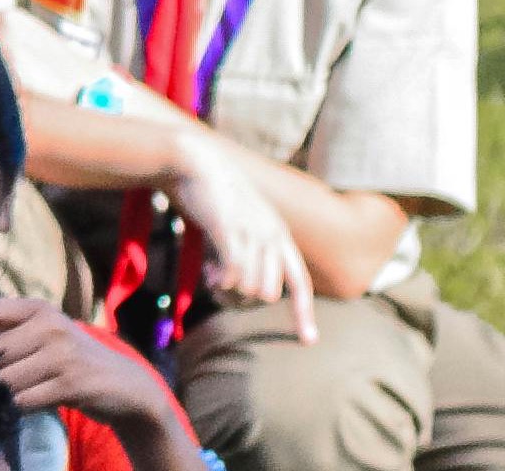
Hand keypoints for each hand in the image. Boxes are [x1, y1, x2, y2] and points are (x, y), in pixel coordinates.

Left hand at [0, 296, 203, 460]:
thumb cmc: (72, 359)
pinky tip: (11, 410)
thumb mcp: (45, 334)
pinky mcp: (71, 384)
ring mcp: (61, 354)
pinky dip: (12, 408)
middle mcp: (50, 325)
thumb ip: (10, 332)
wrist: (125, 385)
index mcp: (38, 308)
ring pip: (5, 378)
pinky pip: (24, 400)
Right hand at [166, 138, 315, 342]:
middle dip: (243, 302)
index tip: (308, 341)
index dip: (303, 313)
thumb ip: (250, 250)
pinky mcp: (229, 230)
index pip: (299, 283)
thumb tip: (244, 287)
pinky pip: (232, 273)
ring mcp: (252, 233)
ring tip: (212, 279)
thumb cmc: (215, 196)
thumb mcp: (242, 222)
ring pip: (251, 288)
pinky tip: (208, 273)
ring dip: (228, 293)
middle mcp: (272, 236)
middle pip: (268, 294)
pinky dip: (219, 282)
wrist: (196, 162)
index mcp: (279, 236)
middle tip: (220, 291)